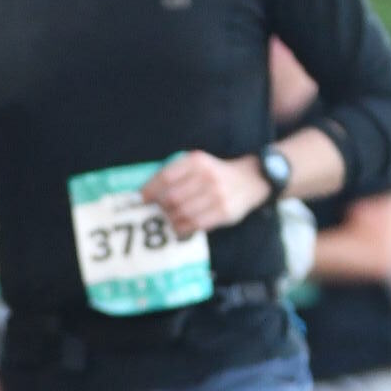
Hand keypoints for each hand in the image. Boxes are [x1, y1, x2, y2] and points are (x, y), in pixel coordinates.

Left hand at [140, 150, 267, 238]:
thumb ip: (175, 175)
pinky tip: (179, 228)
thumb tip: (145, 195)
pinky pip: (196, 224)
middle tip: (155, 213)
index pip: (165, 177)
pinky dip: (182, 228)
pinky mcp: (224, 211)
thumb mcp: (197, 164)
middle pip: (172, 198)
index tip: (141, 200)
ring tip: (168, 221)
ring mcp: (217, 194)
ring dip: (170, 220)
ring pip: (182, 213)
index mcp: (196, 162)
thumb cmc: (214, 174)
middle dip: (160, 208)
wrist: (250, 180)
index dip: (149, 190)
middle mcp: (207, 176)